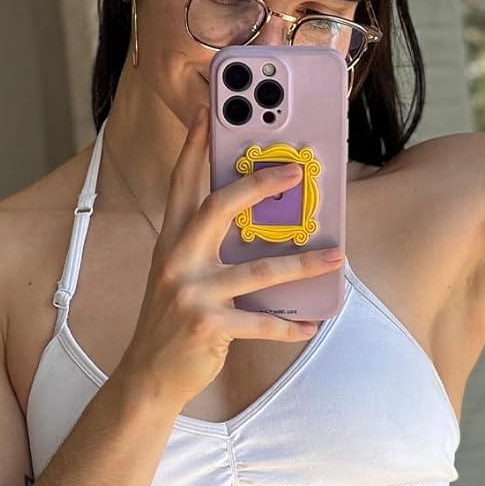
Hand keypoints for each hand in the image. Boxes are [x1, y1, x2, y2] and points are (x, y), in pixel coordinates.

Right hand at [116, 101, 340, 407]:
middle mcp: (176, 261)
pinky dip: (289, 325)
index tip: (209, 109)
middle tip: (297, 170)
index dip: (196, 145)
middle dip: (259, 185)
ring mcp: (190, 293)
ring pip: (257, 271)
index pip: (184, 184)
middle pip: (219, 208)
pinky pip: (260, 323)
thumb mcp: (180, 277)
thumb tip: (258, 227)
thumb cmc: (174, 323)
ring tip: (336, 256)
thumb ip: (207, 248)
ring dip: (303, 264)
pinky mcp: (207, 326)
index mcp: (171, 243)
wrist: (149, 376)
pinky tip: (312, 323)